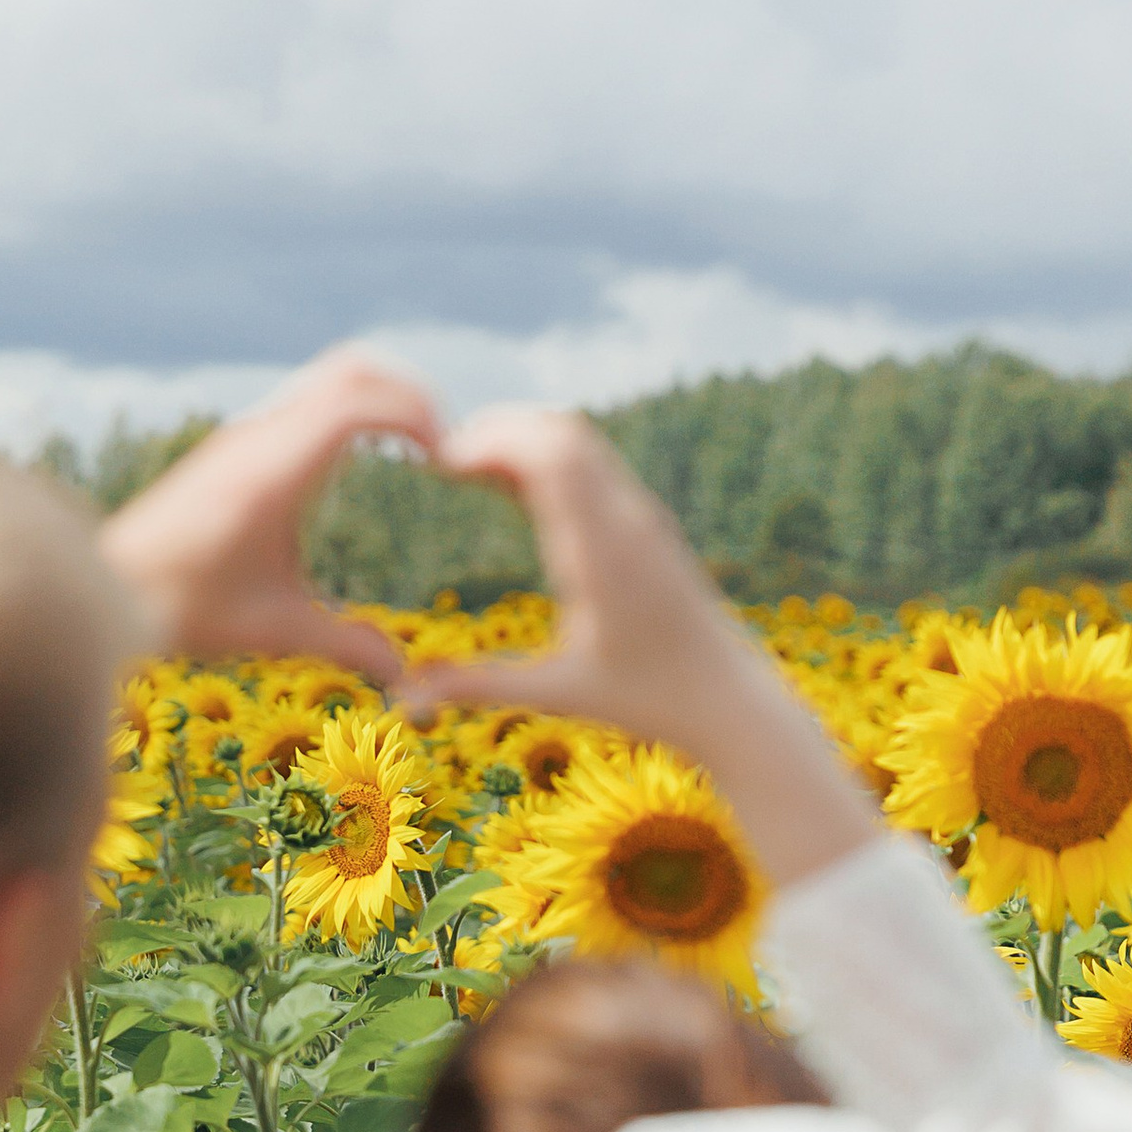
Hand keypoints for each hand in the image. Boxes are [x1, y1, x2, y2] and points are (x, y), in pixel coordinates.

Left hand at [97, 345, 439, 681]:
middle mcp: (259, 437)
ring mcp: (246, 434)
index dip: (415, 415)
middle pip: (351, 368)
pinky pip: (304, 400)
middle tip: (441, 445)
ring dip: (377, 398)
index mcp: (273, 471)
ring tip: (414, 448)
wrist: (105, 586)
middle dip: (408, 395)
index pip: (357, 402)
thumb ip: (345, 646)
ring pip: (326, 377)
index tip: (445, 458)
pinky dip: (347, 411)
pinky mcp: (237, 444)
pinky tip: (362, 461)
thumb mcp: (274, 630)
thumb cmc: (184, 609)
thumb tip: (404, 677)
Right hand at [396, 409, 873, 891]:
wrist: (727, 698)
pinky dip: (548, 458)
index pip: (549, 456)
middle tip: (440, 452)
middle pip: (561, 431)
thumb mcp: (556, 696)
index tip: (437, 461)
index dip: (489, 442)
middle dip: (498, 429)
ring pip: (581, 440)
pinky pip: (595, 465)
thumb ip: (478, 687)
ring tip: (466, 462)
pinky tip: (510, 484)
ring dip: (524, 438)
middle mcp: (626, 521)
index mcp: (602, 552)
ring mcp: (642, 515)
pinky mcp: (647, 522)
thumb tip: (404, 697)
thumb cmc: (644, 702)